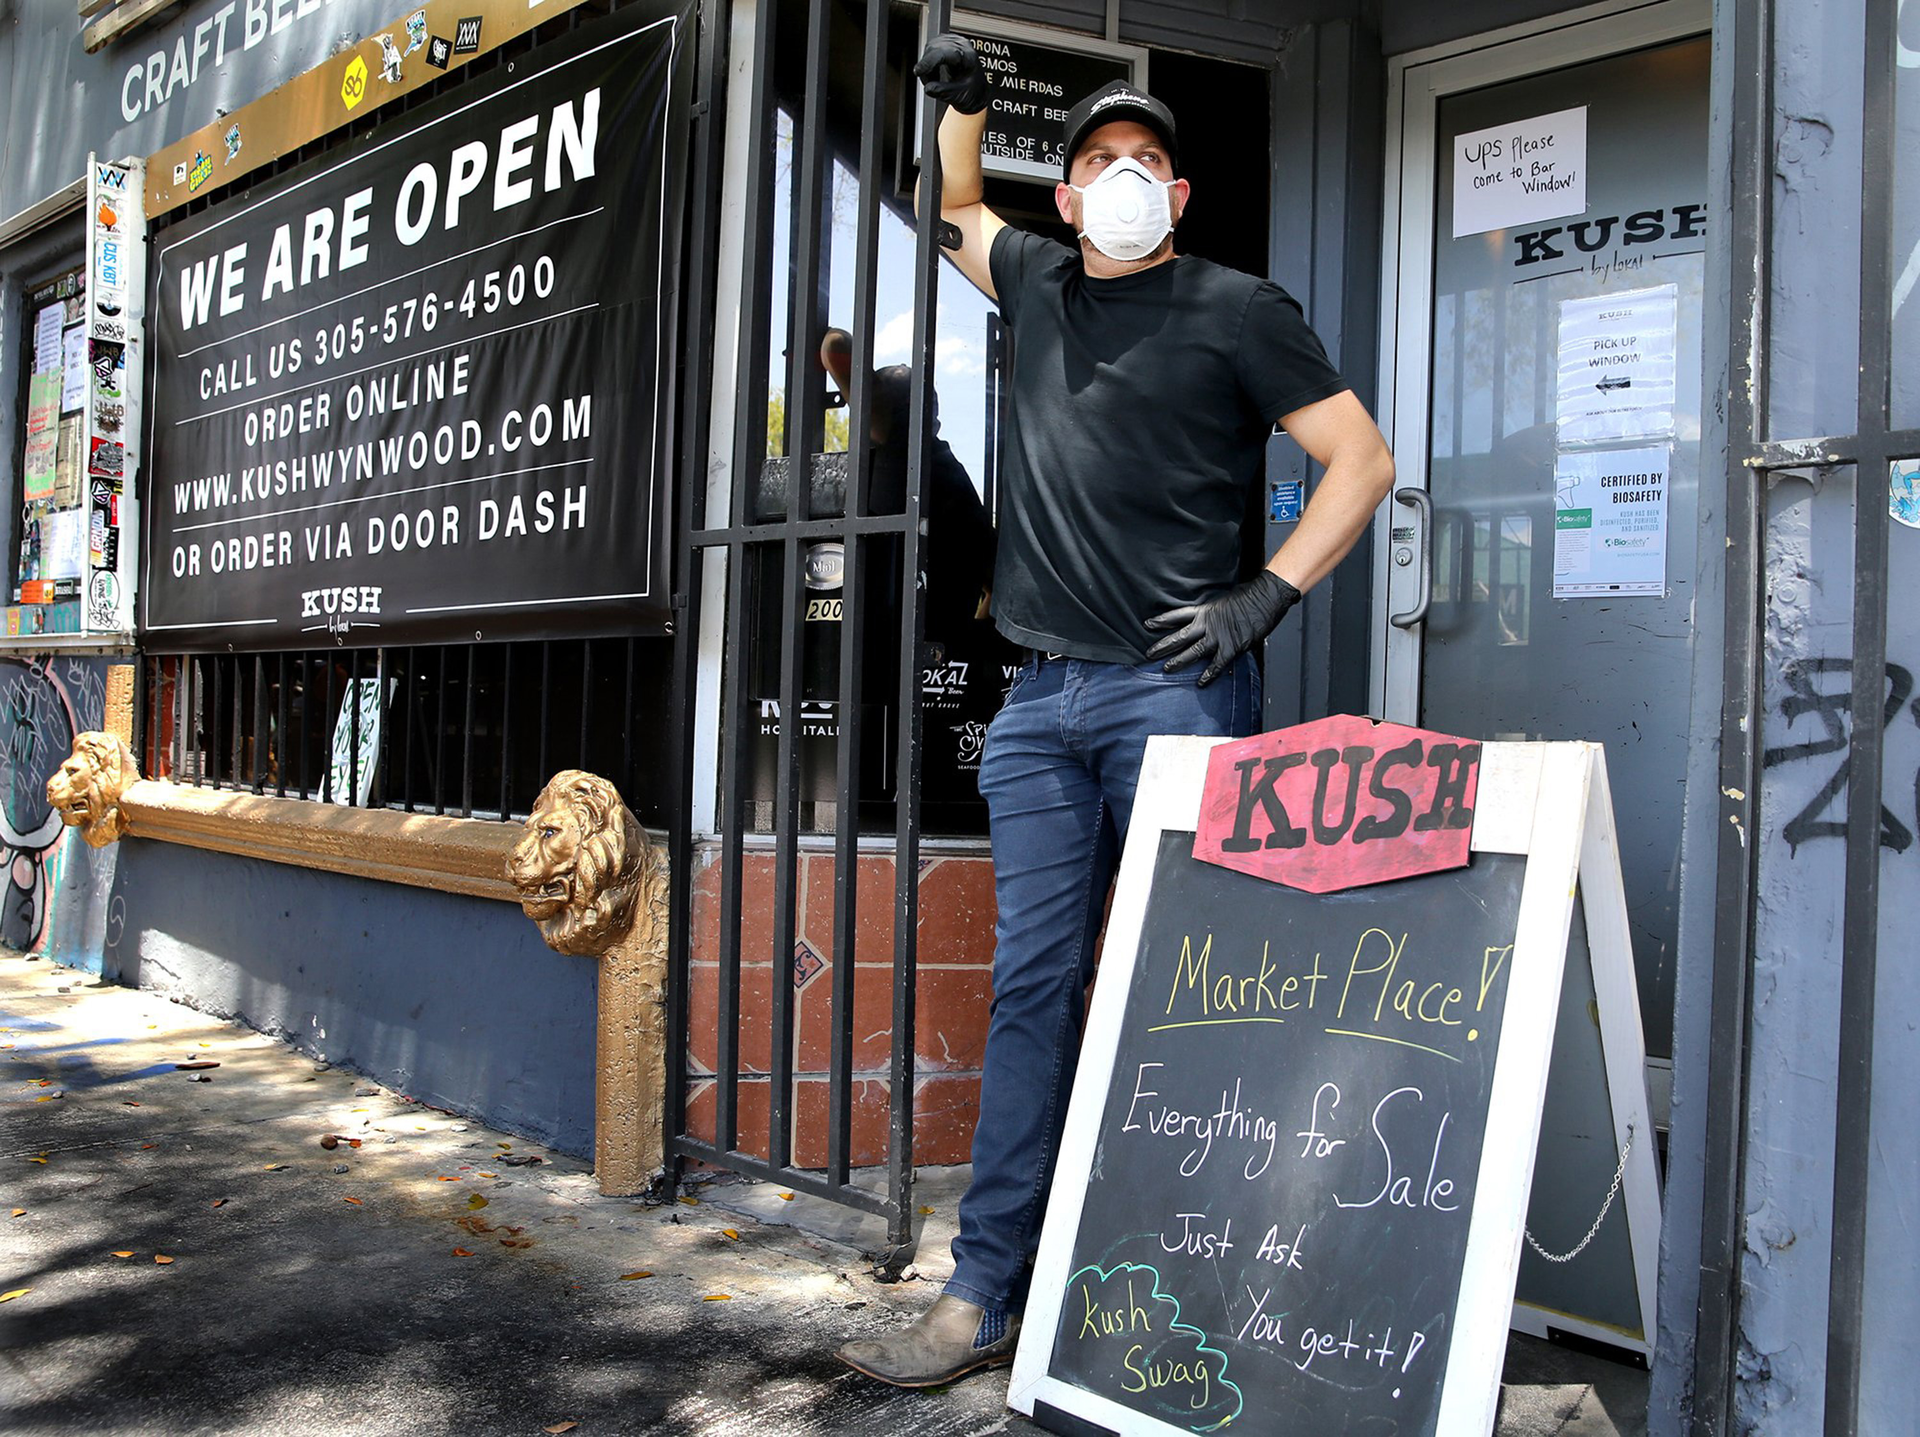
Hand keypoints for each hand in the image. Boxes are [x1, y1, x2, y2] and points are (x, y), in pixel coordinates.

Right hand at [912, 34, 989, 114]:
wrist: (976, 92)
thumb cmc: (972, 92)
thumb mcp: (960, 96)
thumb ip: (944, 92)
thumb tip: (929, 88)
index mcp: (968, 56)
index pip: (945, 52)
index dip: (929, 61)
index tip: (919, 71)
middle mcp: (961, 45)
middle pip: (935, 48)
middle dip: (927, 67)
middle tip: (929, 83)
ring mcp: (953, 42)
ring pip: (930, 48)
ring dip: (927, 66)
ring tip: (936, 80)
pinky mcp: (945, 44)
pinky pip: (930, 50)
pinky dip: (928, 63)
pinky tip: (935, 73)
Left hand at [1144, 570, 1300, 684]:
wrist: (1265, 598)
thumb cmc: (1248, 596)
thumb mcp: (1224, 601)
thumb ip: (1214, 613)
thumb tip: (1210, 620)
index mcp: (1206, 611)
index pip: (1178, 615)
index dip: (1162, 620)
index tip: (1148, 624)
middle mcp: (1208, 624)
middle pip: (1180, 636)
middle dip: (1163, 645)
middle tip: (1150, 654)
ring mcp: (1218, 636)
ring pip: (1193, 651)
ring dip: (1178, 661)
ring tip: (1166, 669)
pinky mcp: (1231, 647)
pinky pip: (1216, 664)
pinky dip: (1208, 675)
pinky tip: (1200, 683)